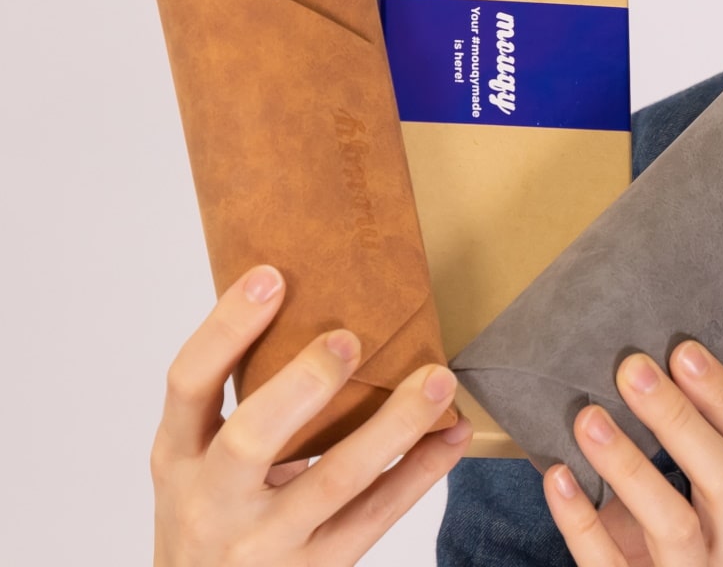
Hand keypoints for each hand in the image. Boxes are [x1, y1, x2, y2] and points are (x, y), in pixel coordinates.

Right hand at [150, 265, 471, 565]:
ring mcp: (265, 542)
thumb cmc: (214, 520)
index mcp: (178, 457)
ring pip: (336, 477)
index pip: (188, 383)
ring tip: (437, 379)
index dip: (226, 327)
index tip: (271, 276)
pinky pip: (377, 515)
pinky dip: (420, 471)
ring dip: (394, 423)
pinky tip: (449, 435)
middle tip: (349, 338)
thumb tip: (317, 316)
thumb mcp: (200, 466)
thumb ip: (243, 408)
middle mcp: (213, 500)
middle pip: (253, 437)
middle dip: (304, 382)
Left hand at [542, 341, 722, 565]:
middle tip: (632, 370)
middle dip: (679, 418)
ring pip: (674, 525)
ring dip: (629, 465)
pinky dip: (581, 520)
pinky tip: (558, 477)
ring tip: (588, 418)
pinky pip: (608, 565)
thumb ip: (683, 453)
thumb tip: (638, 370)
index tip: (683, 350)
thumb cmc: (671, 551)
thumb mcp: (696, 506)